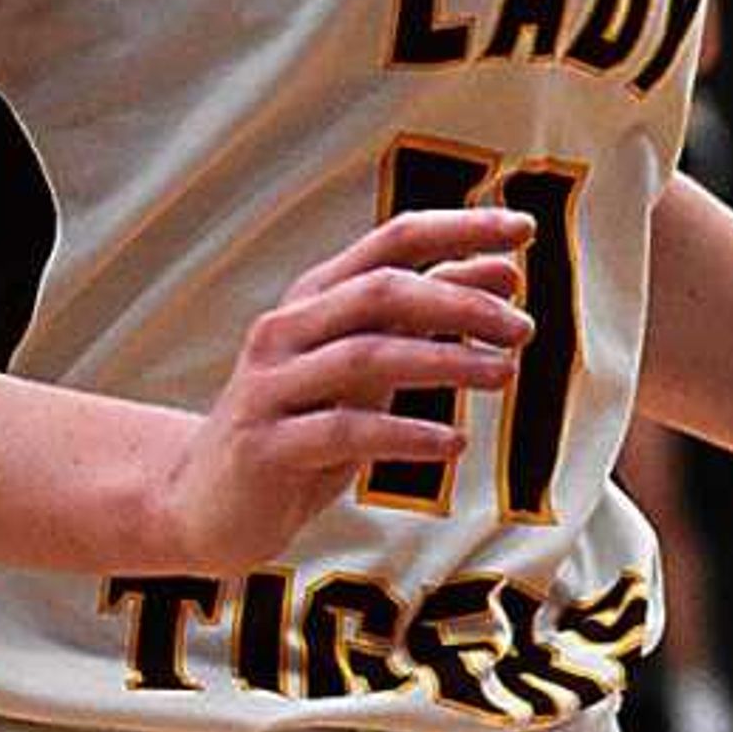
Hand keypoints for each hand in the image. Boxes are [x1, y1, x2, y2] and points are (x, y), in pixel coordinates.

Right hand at [157, 207, 535, 569]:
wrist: (208, 502)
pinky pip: (344, 431)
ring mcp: (271, 386)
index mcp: (317, 298)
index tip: (524, 229)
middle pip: (381, 291)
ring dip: (445, 361)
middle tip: (522, 327)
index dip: (458, 229)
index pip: (392, 241)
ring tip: (504, 374)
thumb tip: (503, 273)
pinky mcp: (266, 446)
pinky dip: (405, 434)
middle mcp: (287, 330)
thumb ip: (426, 320)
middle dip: (460, 302)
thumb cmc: (307, 422)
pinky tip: (453, 443)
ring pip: (365, 356)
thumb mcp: (372, 365)